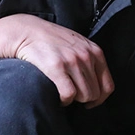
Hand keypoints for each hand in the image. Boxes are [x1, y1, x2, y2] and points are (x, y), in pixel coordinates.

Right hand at [0, 14, 114, 106]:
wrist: (26, 31)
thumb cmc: (51, 41)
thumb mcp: (78, 46)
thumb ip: (89, 61)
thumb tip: (96, 87)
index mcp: (96, 52)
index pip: (108, 86)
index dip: (99, 100)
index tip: (90, 103)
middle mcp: (87, 56)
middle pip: (94, 93)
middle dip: (82, 98)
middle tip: (70, 94)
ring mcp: (72, 61)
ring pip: (83, 96)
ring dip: (72, 99)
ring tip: (62, 92)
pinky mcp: (56, 67)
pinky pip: (68, 95)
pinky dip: (63, 100)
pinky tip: (56, 95)